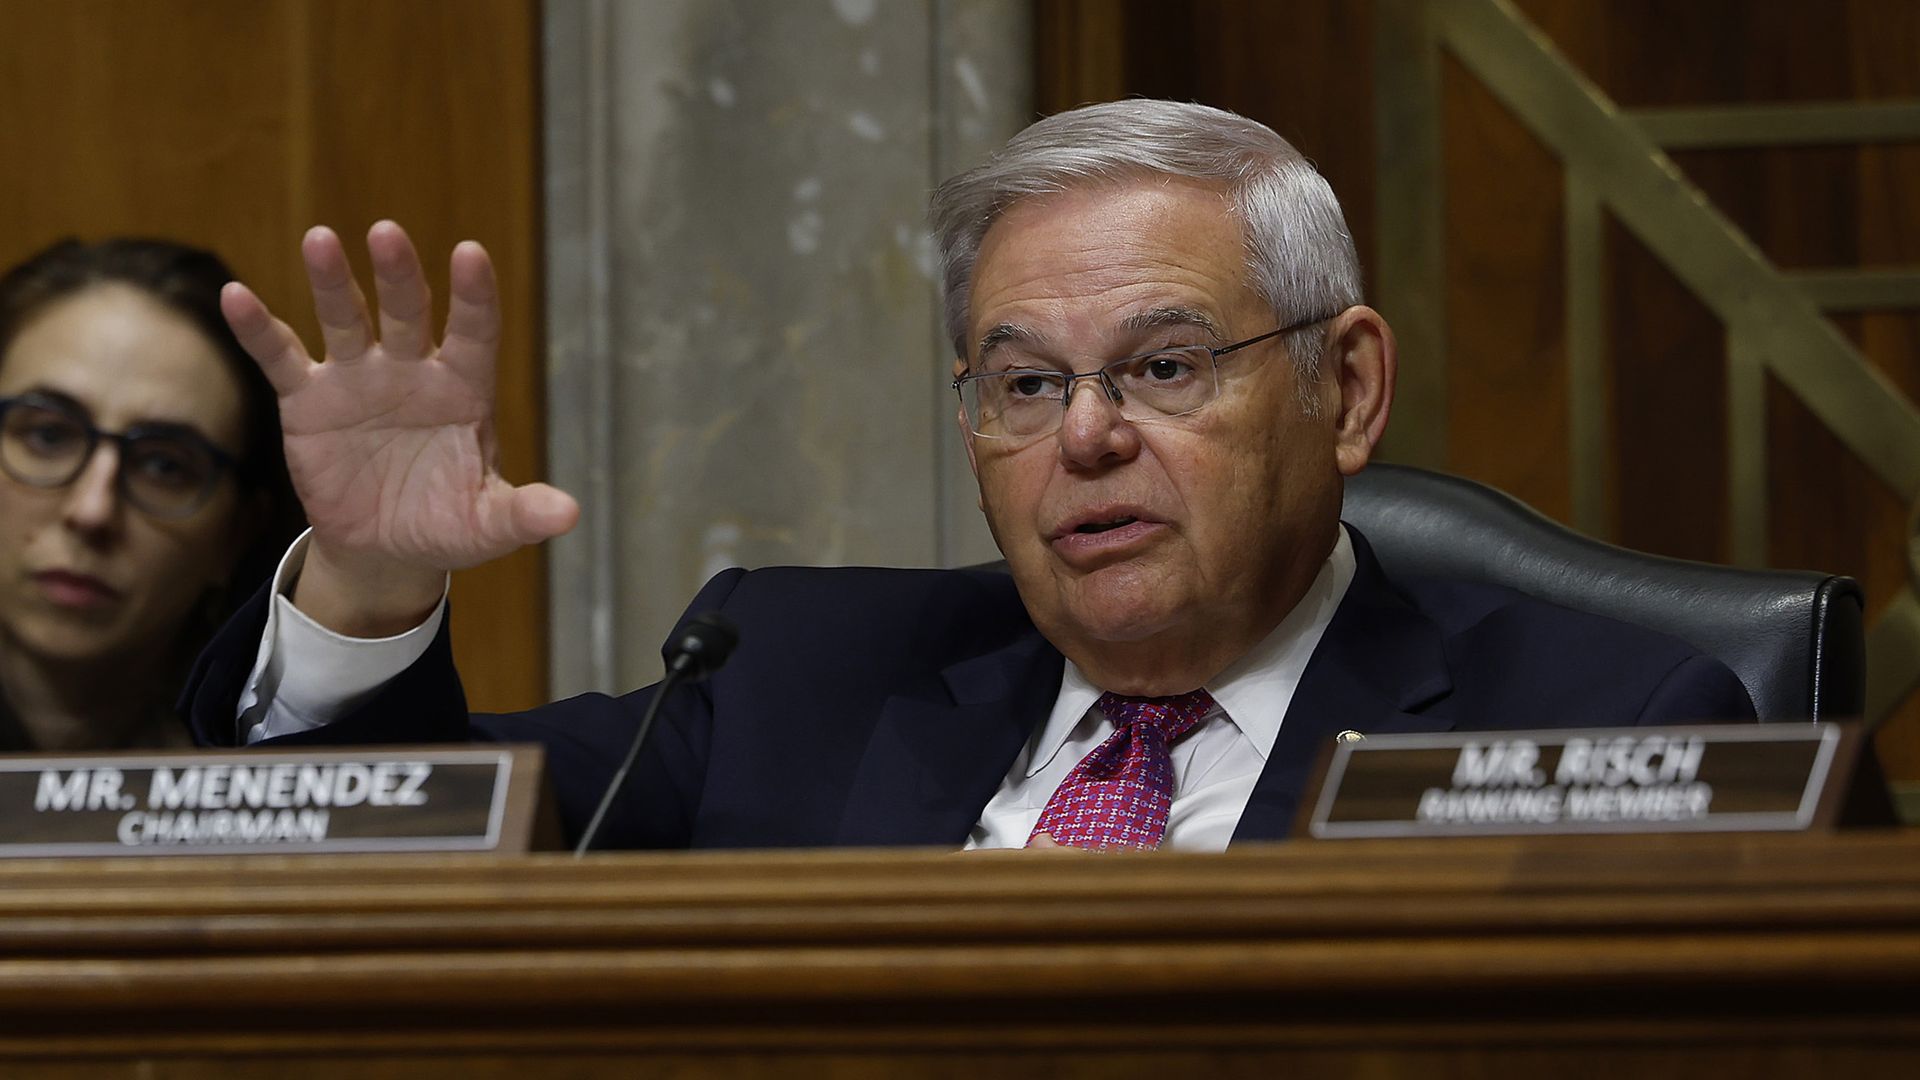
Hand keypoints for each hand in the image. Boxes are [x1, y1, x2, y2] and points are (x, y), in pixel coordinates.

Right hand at [221, 222, 578, 634]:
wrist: (385, 549)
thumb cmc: (445, 523)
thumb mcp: (487, 525)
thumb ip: (523, 513)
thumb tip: (568, 515)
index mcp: (463, 389)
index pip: (474, 332)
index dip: (475, 296)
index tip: (471, 254)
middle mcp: (412, 370)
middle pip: (407, 311)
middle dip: (398, 275)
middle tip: (387, 233)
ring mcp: (359, 378)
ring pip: (346, 319)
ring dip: (333, 282)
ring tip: (320, 240)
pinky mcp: (309, 400)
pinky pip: (283, 357)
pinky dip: (260, 329)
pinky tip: (236, 298)